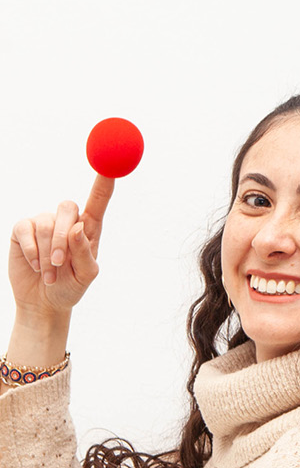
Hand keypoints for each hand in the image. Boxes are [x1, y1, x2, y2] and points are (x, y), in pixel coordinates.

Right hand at [8, 176, 113, 316]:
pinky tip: (36, 266)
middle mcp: (66, 221)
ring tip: (50, 274)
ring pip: (45, 223)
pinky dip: (32, 251)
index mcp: (89, 229)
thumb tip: (77, 227)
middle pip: (67, 208)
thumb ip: (85, 252)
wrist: (44, 301)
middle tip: (61, 264)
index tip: (109, 165)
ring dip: (48, 253)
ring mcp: (43, 223)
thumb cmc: (71, 287)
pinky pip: (25, 230)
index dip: (103, 182)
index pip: (98, 201)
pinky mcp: (23, 231)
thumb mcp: (86, 275)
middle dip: (63, 238)